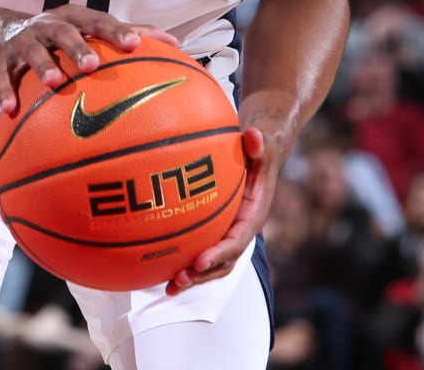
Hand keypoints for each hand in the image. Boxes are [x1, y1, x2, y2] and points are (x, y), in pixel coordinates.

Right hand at [0, 6, 175, 115]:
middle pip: (63, 31)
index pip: (97, 20)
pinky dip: (6, 91)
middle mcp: (48, 25)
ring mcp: (24, 41)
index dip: (115, 31)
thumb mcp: (91, 29)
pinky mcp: (4, 59)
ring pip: (32, 51)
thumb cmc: (67, 35)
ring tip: (54, 84)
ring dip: (43, 66)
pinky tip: (10, 110)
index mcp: (74, 16)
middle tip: (92, 65)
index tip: (133, 44)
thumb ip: (130, 34)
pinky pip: (3, 75)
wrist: (9, 32)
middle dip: (77, 47)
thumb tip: (175, 44)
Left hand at [165, 126, 285, 293]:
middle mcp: (240, 229)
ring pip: (212, 264)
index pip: (238, 240)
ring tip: (170, 287)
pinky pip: (200, 250)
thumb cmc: (259, 148)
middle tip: (179, 279)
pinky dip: (184, 263)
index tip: (200, 260)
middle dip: (202, 274)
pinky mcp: (214, 229)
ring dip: (193, 277)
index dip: (220, 253)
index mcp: (253, 215)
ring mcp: (227, 232)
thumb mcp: (263, 144)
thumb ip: (259, 144)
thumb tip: (254, 135)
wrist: (259, 151)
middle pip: (223, 261)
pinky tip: (161, 271)